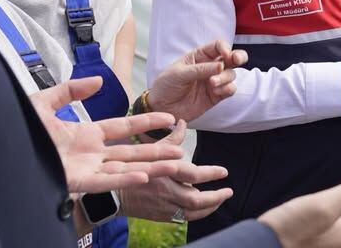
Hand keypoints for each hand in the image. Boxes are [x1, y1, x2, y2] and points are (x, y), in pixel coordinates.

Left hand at [29, 77, 183, 192]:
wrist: (5, 149)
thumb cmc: (21, 131)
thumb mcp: (43, 103)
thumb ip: (71, 91)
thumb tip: (99, 80)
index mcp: (86, 134)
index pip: (124, 127)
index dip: (147, 123)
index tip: (170, 119)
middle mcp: (91, 154)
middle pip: (132, 151)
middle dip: (157, 150)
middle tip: (181, 149)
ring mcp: (86, 169)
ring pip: (126, 169)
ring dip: (151, 167)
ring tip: (175, 165)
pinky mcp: (76, 182)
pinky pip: (106, 182)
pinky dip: (126, 180)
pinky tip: (145, 176)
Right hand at [118, 121, 232, 221]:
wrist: (112, 194)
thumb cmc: (132, 168)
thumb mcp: (151, 150)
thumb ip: (172, 138)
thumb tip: (183, 122)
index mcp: (164, 172)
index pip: (193, 174)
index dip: (211, 173)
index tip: (224, 172)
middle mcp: (165, 192)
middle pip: (196, 199)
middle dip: (216, 196)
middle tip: (229, 191)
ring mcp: (163, 207)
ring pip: (192, 212)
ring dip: (210, 207)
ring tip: (221, 199)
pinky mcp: (160, 216)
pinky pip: (184, 219)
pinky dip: (198, 214)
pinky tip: (206, 208)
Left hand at [149, 40, 247, 121]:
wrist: (161, 109)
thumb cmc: (166, 86)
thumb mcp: (178, 74)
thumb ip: (200, 69)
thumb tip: (221, 65)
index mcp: (200, 56)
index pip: (218, 46)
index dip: (224, 47)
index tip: (225, 54)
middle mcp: (210, 67)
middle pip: (232, 57)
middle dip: (238, 56)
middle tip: (236, 60)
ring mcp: (214, 81)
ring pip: (231, 74)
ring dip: (225, 77)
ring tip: (212, 83)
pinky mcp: (217, 95)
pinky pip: (230, 89)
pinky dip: (227, 89)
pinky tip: (216, 91)